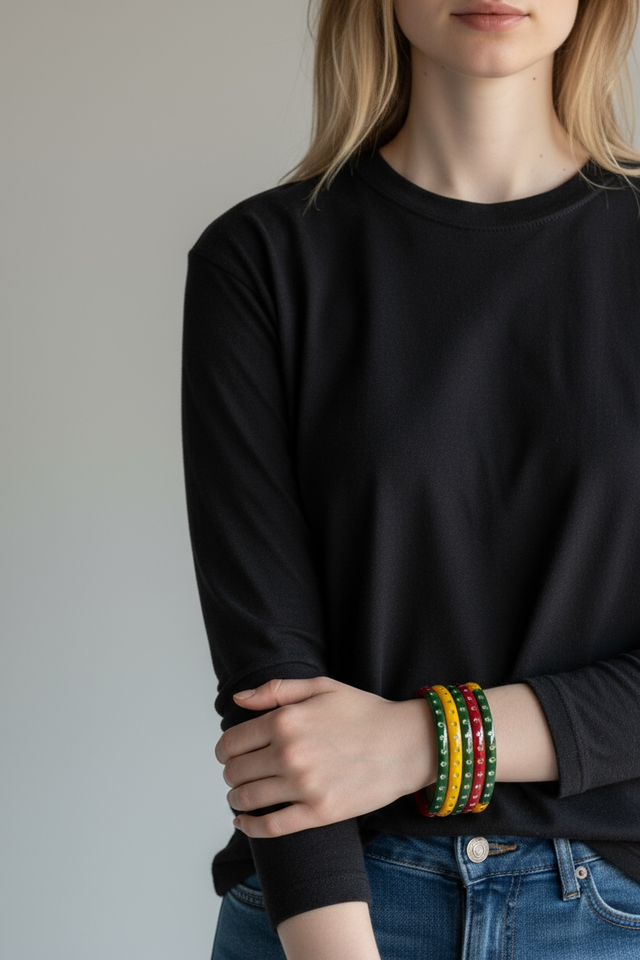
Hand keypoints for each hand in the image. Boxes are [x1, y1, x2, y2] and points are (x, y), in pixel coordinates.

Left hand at [214, 676, 436, 837]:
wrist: (406, 744)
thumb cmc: (365, 713)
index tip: (230, 755)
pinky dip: (249, 827)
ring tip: (241, 796)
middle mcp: (289, 753)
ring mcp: (303, 785)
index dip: (225, 751)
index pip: (232, 742)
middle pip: (235, 771)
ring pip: (247, 798)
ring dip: (236, 799)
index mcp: (285, 720)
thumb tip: (238, 701)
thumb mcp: (320, 687)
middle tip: (238, 775)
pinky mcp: (318, 813)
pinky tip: (244, 823)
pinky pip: (270, 826)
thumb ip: (275, 690)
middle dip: (231, 774)